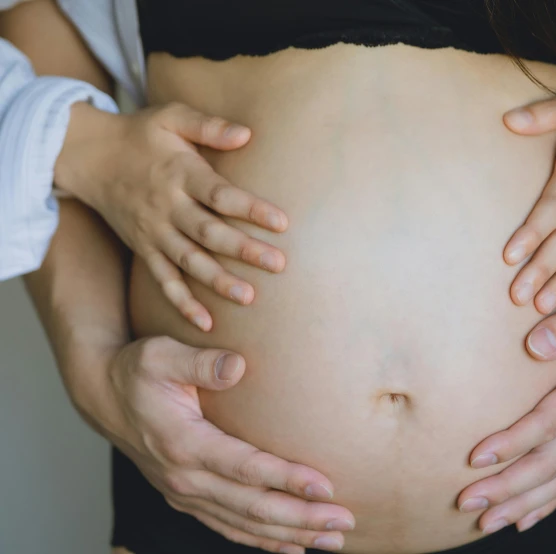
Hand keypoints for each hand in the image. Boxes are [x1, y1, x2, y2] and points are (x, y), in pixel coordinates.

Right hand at [56, 102, 288, 331]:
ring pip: (189, 261)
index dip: (251, 209)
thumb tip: (247, 134)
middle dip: (244, 250)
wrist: (88, 156)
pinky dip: (182, 302)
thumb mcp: (171, 117)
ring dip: (218, 281)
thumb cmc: (140, 134)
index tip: (282, 223)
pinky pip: (163, 280)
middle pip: (209, 233)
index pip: (220, 195)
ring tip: (248, 297)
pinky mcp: (143, 249)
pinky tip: (205, 323)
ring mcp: (154, 232)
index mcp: (180, 174)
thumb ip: (208, 126)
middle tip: (278, 265)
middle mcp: (167, 207)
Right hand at [99, 337, 353, 552]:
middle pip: (252, 507)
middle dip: (301, 517)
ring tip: (331, 540)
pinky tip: (291, 546)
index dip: (286, 479)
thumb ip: (199, 362)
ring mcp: (185, 493)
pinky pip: (228, 526)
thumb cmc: (138, 371)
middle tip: (344, 522)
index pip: (245, 468)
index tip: (325, 486)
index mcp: (183, 443)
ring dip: (290, 534)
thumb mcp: (160, 355)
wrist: (105, 395)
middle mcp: (184, 477)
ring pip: (244, 524)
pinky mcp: (188, 497)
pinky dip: (261, 540)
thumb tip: (237, 365)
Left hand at [457, 268, 555, 532]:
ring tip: (485, 520)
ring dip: (524, 502)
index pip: (552, 422)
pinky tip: (523, 517)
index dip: (514, 442)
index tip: (476, 457)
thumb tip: (536, 344)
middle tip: (467, 501)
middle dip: (509, 486)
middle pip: (554, 463)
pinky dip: (550, 501)